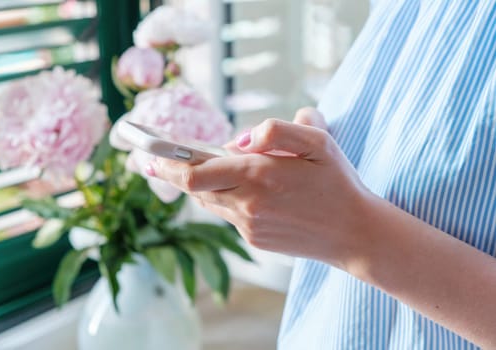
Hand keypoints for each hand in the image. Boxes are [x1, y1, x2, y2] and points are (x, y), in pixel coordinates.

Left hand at [148, 108, 371, 268]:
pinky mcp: (254, 239)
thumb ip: (276, 130)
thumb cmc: (338, 183)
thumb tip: (236, 140)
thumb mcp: (318, 140)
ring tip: (198, 168)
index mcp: (259, 174)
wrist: (355, 233)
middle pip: (193, 187)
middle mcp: (247, 203)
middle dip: (173, 172)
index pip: (195, 171)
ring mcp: (248, 225)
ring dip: (200, 184)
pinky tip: (238, 188)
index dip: (166, 163)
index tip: (145, 153)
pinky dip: (225, 197)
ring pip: (209, 200)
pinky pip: (228, 214)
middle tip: (155, 159)